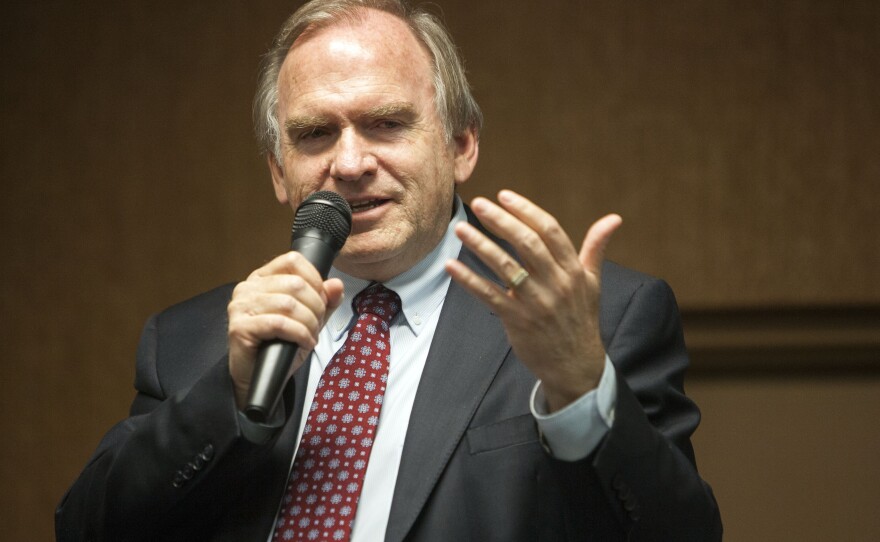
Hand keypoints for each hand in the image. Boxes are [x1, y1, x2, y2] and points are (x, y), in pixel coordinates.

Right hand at [227, 252, 344, 409]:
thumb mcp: (308, 320)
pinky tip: (305, 343)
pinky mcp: (240, 327)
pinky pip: (279, 323)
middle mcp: (248, 288)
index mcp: (262, 279)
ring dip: (309, 323)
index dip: (315, 280)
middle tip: (317, 325)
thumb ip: (324, 302)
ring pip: (289, 304)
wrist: (259, 378)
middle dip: (316, 306)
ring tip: (311, 336)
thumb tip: (336, 284)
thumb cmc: (280, 347)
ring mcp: (241, 307)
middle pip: (295, 283)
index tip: (322, 300)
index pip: (293, 261)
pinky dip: (300, 334)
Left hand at [445, 190, 620, 411]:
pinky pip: (489, 296)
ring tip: (460, 228)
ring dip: (481, 245)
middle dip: (501, 221)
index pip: (550, 231)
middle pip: (527, 244)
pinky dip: (469, 280)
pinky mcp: (518, 321)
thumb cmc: (581, 319)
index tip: (504, 195)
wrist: (576, 365)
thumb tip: (613, 219)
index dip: (526, 211)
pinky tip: (451, 266)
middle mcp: (556, 283)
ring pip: (506, 267)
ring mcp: (536, 302)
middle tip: (479, 203)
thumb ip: (595, 247)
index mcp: (573, 270)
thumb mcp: (593, 282)